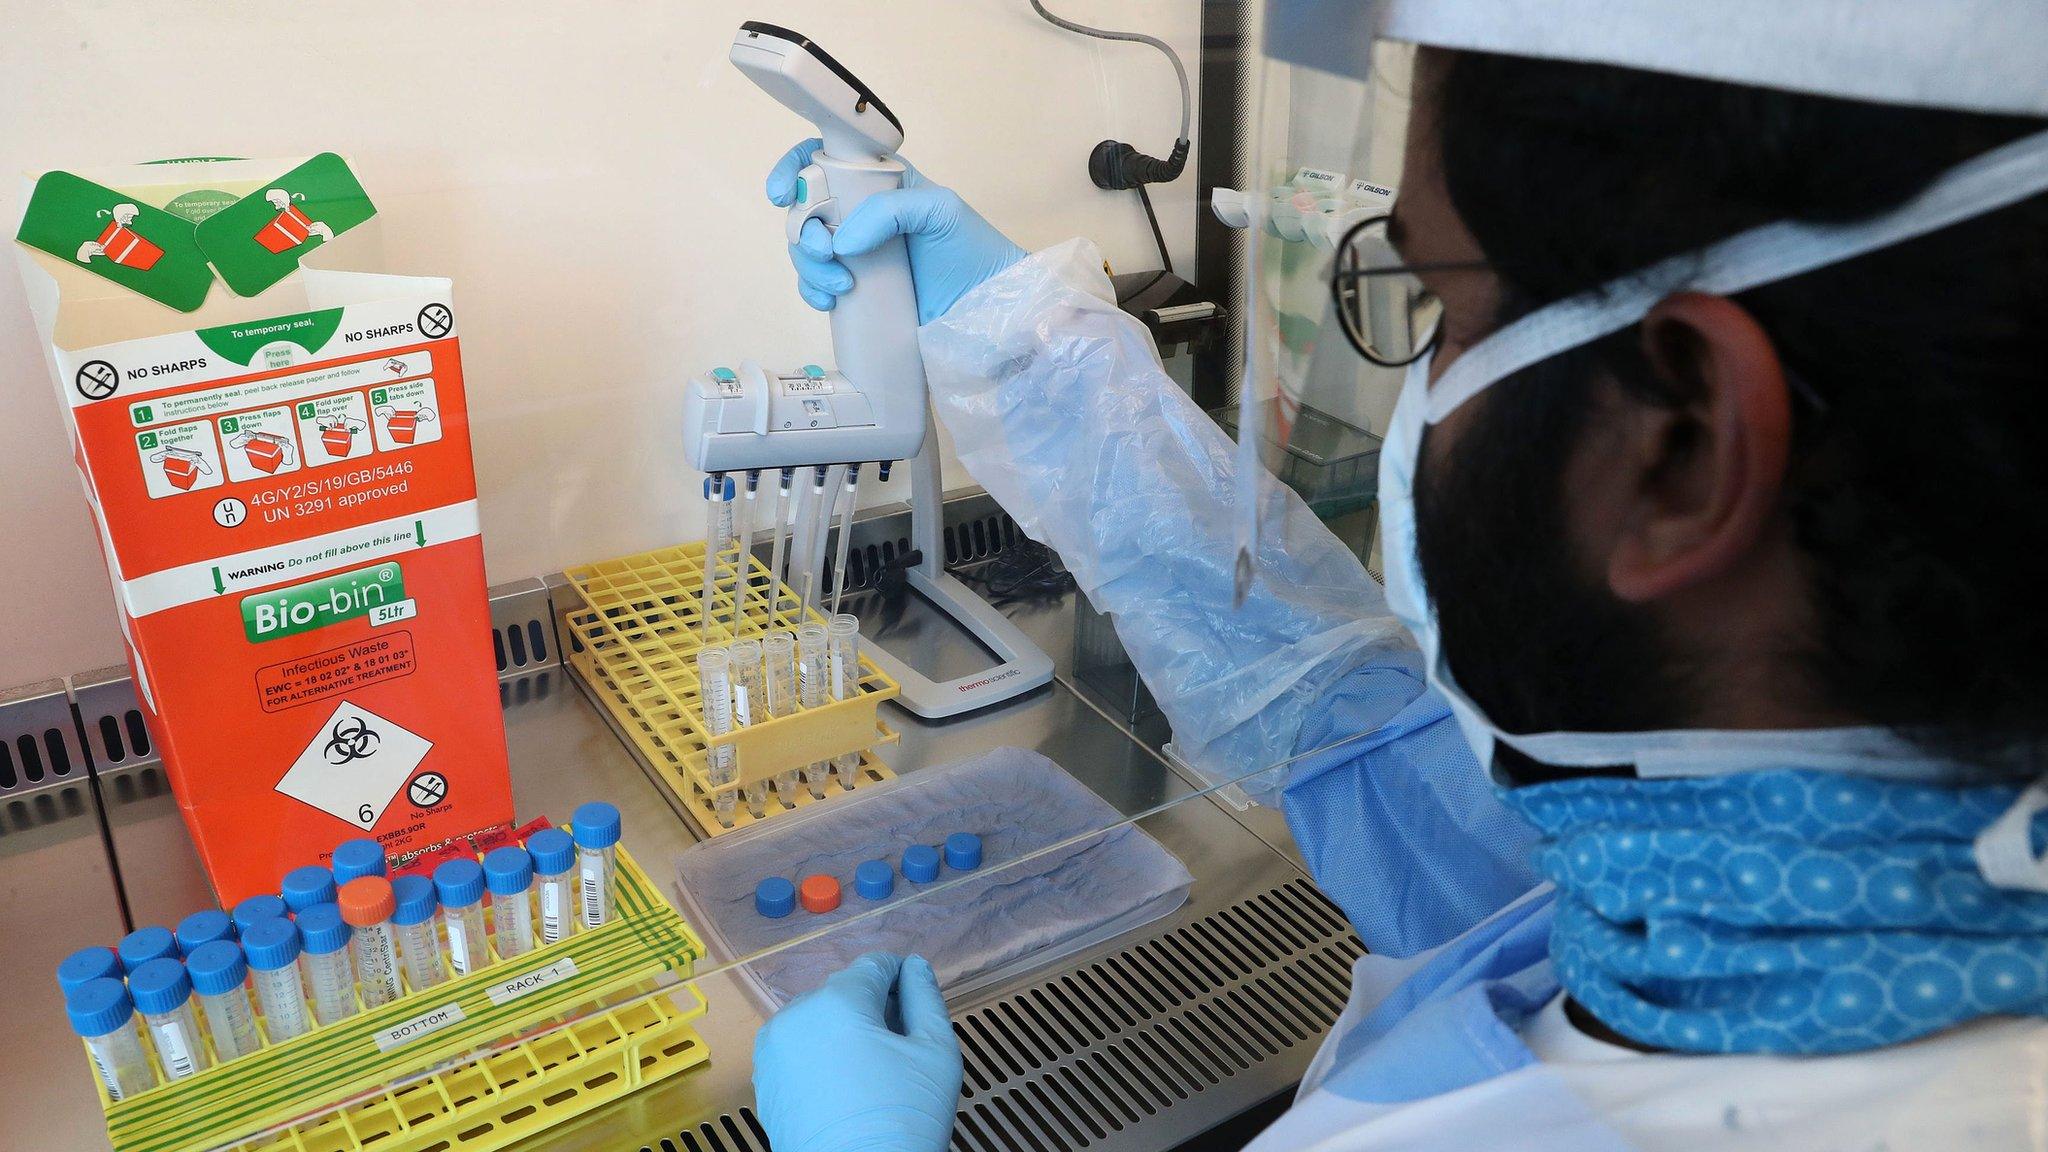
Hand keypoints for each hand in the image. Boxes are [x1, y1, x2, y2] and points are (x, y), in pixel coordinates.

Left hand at [753, 952, 962, 1151]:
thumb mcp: (936, 1053)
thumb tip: (915, 967)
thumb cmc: (903, 1120)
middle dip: (875, 1008)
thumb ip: (927, 999)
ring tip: (873, 1073)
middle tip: (901, 1049)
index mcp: (839, 1001)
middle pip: (845, 992)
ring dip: (846, 1031)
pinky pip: (799, 1050)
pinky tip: (845, 1089)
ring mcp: (774, 1050)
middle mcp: (796, 1015)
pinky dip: (822, 1057)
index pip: (875, 965)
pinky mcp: (765, 1081)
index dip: (903, 978)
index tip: (917, 1006)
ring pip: (819, 1020)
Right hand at [767, 138, 1026, 324]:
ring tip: (842, 286)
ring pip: (806, 250)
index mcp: (878, 182)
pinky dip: (812, 291)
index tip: (783, 195)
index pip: (822, 161)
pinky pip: (816, 284)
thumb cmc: (973, 250)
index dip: (794, 170)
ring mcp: (856, 252)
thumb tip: (843, 239)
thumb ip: (892, 209)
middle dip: (804, 233)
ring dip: (809, 266)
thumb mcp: (940, 211)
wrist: (987, 306)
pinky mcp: (856, 288)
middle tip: (828, 254)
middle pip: (806, 210)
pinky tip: (830, 301)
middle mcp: (861, 213)